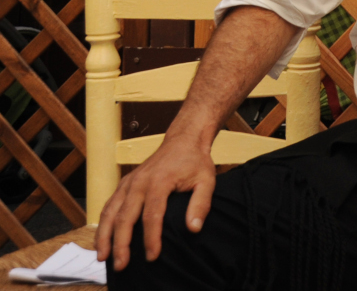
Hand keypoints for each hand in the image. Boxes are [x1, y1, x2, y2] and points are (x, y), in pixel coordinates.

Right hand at [94, 132, 217, 270]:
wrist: (182, 139)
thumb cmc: (195, 161)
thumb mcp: (206, 180)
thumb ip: (201, 204)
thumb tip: (194, 228)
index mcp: (159, 181)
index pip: (152, 215)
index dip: (151, 238)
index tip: (152, 256)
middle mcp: (139, 182)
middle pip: (125, 217)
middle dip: (121, 243)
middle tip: (121, 264)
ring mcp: (128, 183)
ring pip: (110, 212)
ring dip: (104, 236)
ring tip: (102, 257)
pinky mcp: (123, 184)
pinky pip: (108, 206)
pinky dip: (102, 224)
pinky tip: (102, 239)